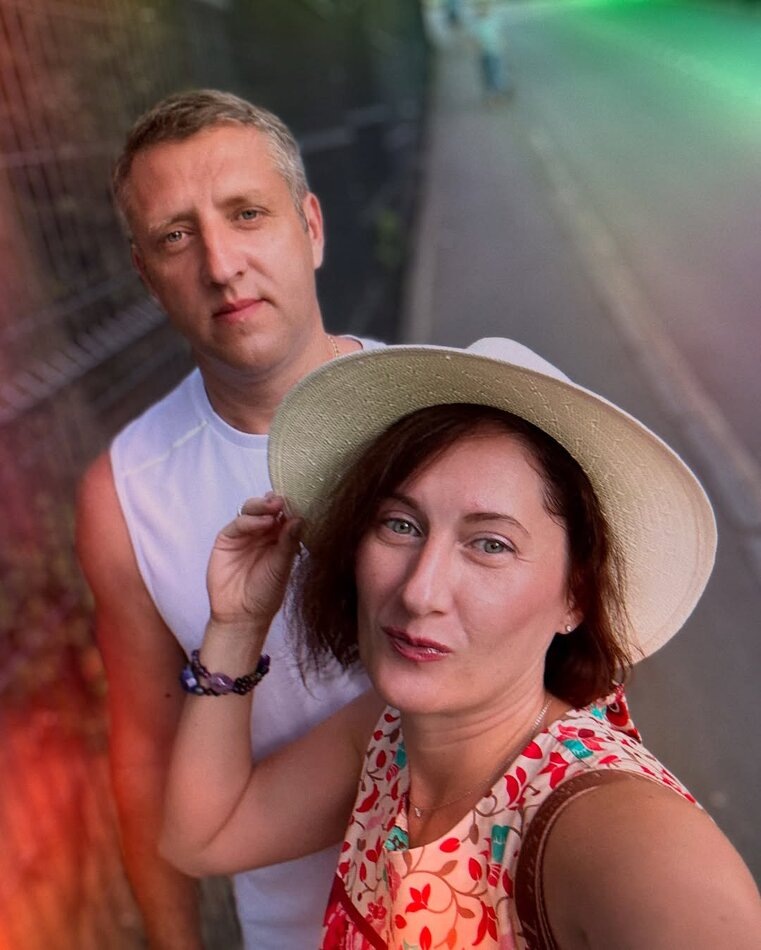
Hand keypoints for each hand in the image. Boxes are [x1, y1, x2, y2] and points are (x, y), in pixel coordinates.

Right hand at [206, 494, 301, 633]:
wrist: (241, 614)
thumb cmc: (266, 593)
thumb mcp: (282, 567)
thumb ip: (288, 543)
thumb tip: (299, 519)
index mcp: (279, 538)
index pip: (284, 516)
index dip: (290, 507)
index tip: (299, 501)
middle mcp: (262, 533)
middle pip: (267, 509)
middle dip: (274, 503)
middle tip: (283, 501)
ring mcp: (244, 535)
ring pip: (252, 511)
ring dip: (262, 506)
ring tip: (274, 508)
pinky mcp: (227, 539)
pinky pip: (238, 524)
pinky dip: (249, 520)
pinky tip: (262, 522)